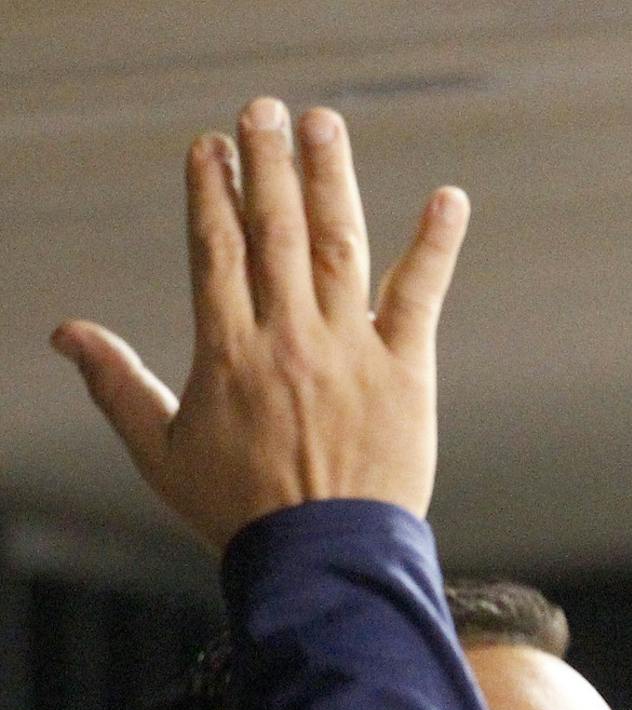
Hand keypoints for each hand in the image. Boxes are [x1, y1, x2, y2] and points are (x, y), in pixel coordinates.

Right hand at [51, 98, 471, 553]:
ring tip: (323, 125)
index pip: (217, 250)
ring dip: (331, 179)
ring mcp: (349, 351)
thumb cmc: (240, 513)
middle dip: (268, 165)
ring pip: (338, 246)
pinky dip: (435, 245)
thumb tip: (67, 334)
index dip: (213, 193)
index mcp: (226, 352)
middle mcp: (287, 339)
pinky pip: (419, 295)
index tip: (211, 149)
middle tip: (265, 111)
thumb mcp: (162, 451)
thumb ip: (119, 385)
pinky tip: (449, 198)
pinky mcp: (405, 372)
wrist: (323, 560)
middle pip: (275, 231)